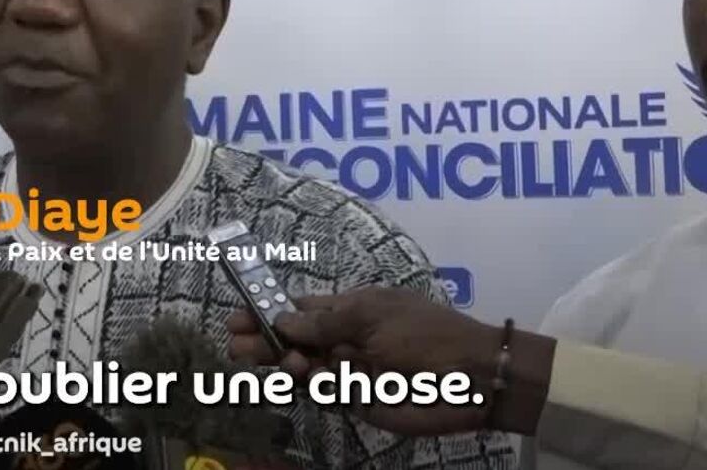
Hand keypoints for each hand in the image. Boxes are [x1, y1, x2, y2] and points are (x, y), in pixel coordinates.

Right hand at [226, 287, 546, 435]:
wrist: (473, 379)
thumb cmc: (426, 335)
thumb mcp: (372, 316)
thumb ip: (324, 321)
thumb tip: (282, 318)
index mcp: (349, 309)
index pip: (299, 309)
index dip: (268, 312)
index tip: (237, 317)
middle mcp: (343, 339)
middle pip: (292, 340)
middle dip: (263, 341)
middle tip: (234, 344)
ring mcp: (348, 370)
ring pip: (303, 368)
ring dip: (286, 363)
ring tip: (280, 362)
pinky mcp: (357, 399)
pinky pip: (324, 391)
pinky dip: (313, 384)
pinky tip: (310, 376)